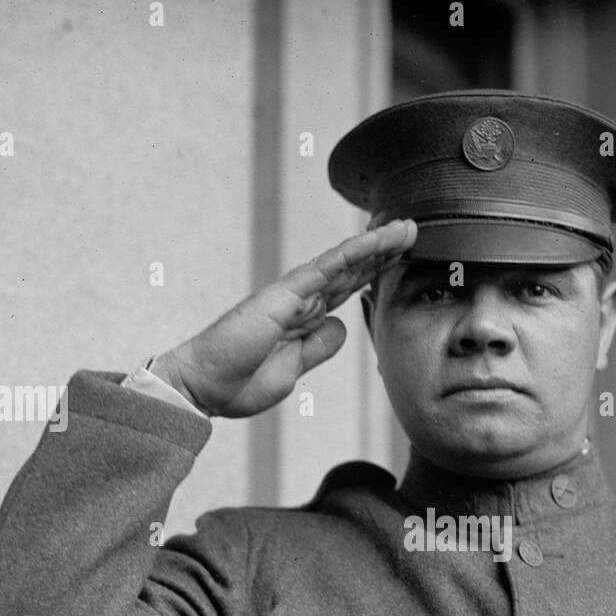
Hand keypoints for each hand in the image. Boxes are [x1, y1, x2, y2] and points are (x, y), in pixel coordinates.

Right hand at [152, 219, 415, 418]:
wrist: (204, 387)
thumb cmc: (239, 382)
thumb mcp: (293, 370)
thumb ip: (318, 347)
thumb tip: (341, 326)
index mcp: (303, 320)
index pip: (346, 290)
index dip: (374, 273)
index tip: (400, 258)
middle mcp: (300, 301)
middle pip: (350, 271)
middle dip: (382, 252)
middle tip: (412, 231)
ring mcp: (292, 296)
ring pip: (342, 264)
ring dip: (374, 245)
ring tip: (404, 228)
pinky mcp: (283, 297)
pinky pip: (323, 270)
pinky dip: (350, 254)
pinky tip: (373, 241)